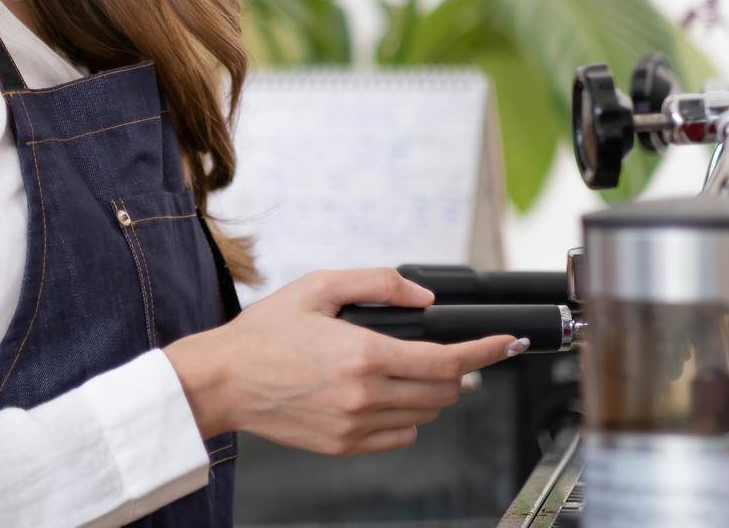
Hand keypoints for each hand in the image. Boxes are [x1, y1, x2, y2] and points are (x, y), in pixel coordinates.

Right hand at [163, 267, 525, 455]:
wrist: (222, 381)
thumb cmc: (264, 334)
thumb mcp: (319, 286)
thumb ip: (378, 283)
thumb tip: (423, 296)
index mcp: (363, 354)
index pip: (446, 360)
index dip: (485, 351)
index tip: (506, 343)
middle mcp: (365, 395)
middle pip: (443, 391)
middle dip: (456, 369)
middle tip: (444, 350)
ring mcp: (356, 426)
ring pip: (425, 415)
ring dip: (431, 392)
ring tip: (405, 368)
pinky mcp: (345, 446)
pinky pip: (400, 436)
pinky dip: (406, 416)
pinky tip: (384, 394)